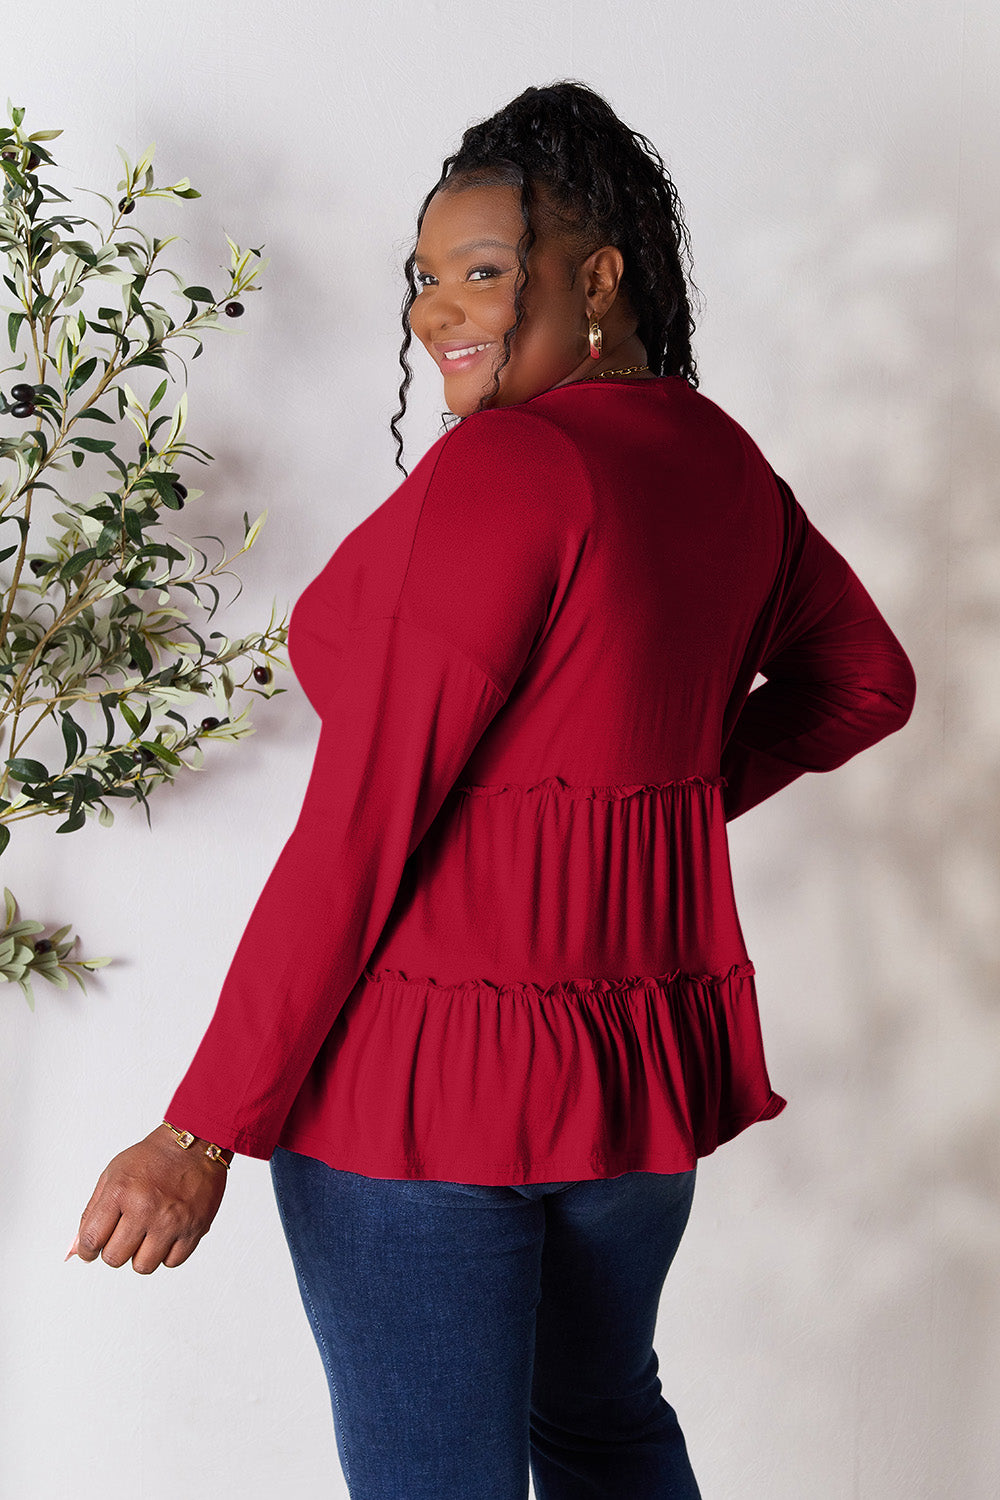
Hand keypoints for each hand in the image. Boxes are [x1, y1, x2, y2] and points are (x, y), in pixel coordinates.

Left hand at [68, 1125, 229, 1272]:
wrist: (195, 1144)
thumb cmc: (153, 1157)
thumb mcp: (113, 1175)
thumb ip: (91, 1213)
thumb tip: (77, 1250)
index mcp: (120, 1192)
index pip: (91, 1240)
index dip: (87, 1250)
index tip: (92, 1249)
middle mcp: (145, 1208)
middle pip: (114, 1258)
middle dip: (114, 1250)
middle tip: (123, 1234)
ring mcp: (171, 1221)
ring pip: (143, 1266)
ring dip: (140, 1255)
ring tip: (145, 1235)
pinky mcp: (194, 1228)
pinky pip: (172, 1262)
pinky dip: (166, 1253)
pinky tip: (166, 1234)